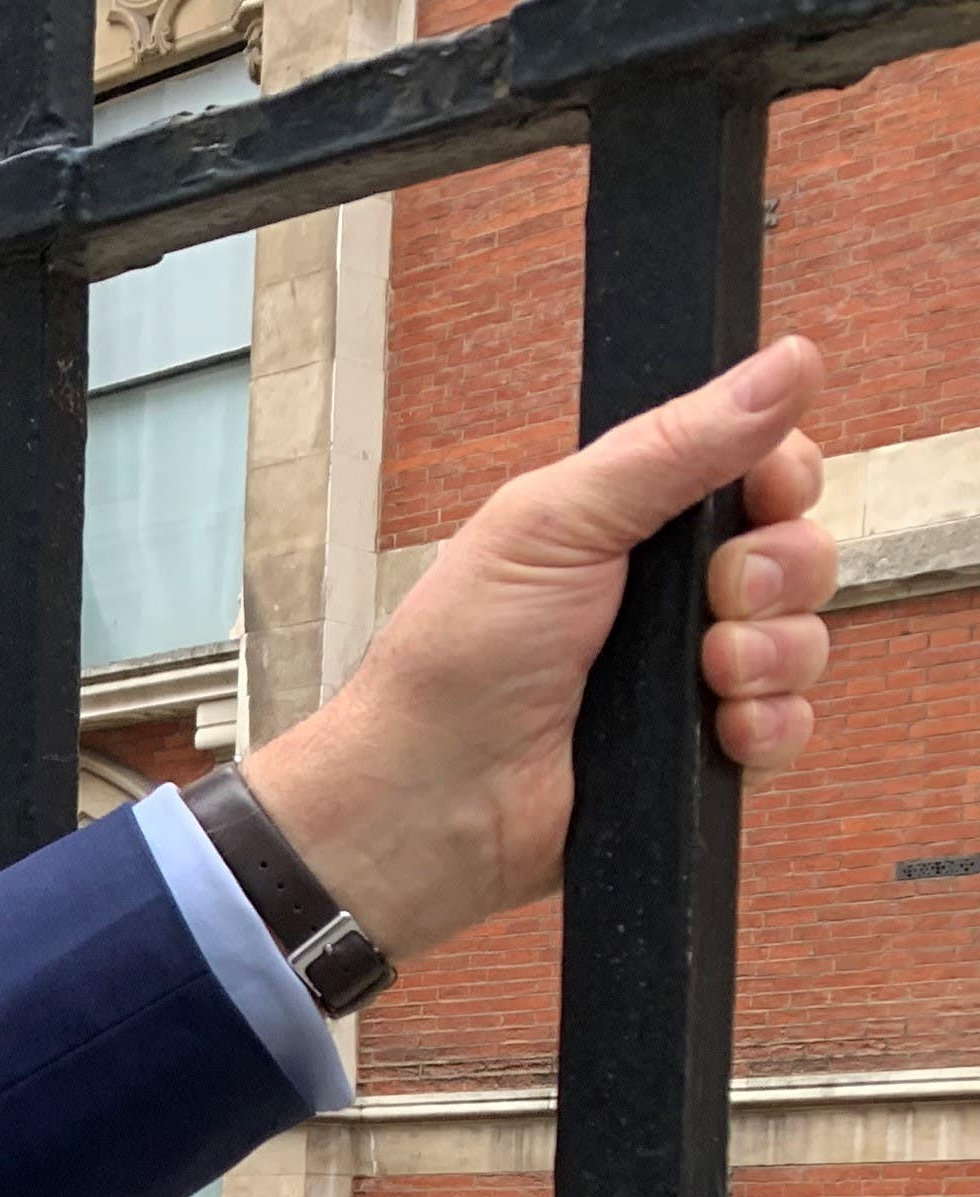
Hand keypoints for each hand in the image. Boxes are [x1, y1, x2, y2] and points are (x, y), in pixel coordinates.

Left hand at [241, 333, 836, 969]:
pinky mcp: (700, 753)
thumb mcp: (555, 523)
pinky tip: (721, 729)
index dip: (782, 475)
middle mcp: (666, 594)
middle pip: (797, 552)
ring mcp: (687, 675)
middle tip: (719, 593)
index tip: (768, 488)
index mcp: (629, 522)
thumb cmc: (458, 658)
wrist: (429, 799)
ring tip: (708, 670)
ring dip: (774, 651)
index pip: (758, 471)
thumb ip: (674, 444)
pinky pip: (789, 727)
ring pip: (804, 639)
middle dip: (779, 569)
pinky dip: (768, 726)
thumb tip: (787, 361)